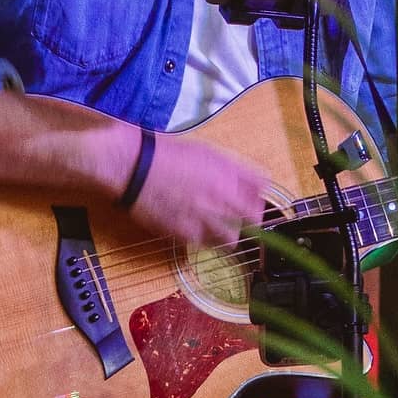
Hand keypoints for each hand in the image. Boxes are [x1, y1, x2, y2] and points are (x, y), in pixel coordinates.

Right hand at [128, 136, 273, 248]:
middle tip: (242, 219)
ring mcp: (204, 218)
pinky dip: (205, 239)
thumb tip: (261, 181)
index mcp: (229, 176)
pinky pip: (206, 244)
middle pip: (253, 219)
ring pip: (232, 238)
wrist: (137, 168)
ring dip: (230, 234)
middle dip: (251, 220)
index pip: (261, 193)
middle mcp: (221, 199)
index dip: (258, 199)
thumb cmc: (169, 155)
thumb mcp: (209, 153)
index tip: (254, 202)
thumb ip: (237, 170)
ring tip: (220, 228)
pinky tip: (197, 229)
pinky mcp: (185, 234)